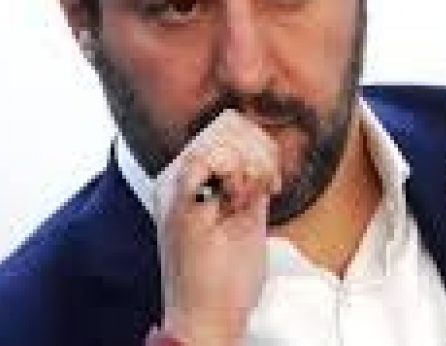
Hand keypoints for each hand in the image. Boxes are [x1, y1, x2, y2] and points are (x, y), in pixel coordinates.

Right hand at [156, 110, 280, 345]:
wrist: (204, 319)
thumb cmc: (222, 281)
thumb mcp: (245, 220)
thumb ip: (249, 183)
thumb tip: (263, 150)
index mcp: (187, 179)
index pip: (226, 128)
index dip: (259, 144)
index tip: (271, 181)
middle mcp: (174, 177)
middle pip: (226, 125)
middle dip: (259, 153)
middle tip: (266, 189)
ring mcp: (173, 187)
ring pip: (220, 136)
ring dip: (250, 163)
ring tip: (252, 198)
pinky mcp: (178, 203)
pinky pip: (204, 158)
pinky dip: (236, 172)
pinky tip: (242, 199)